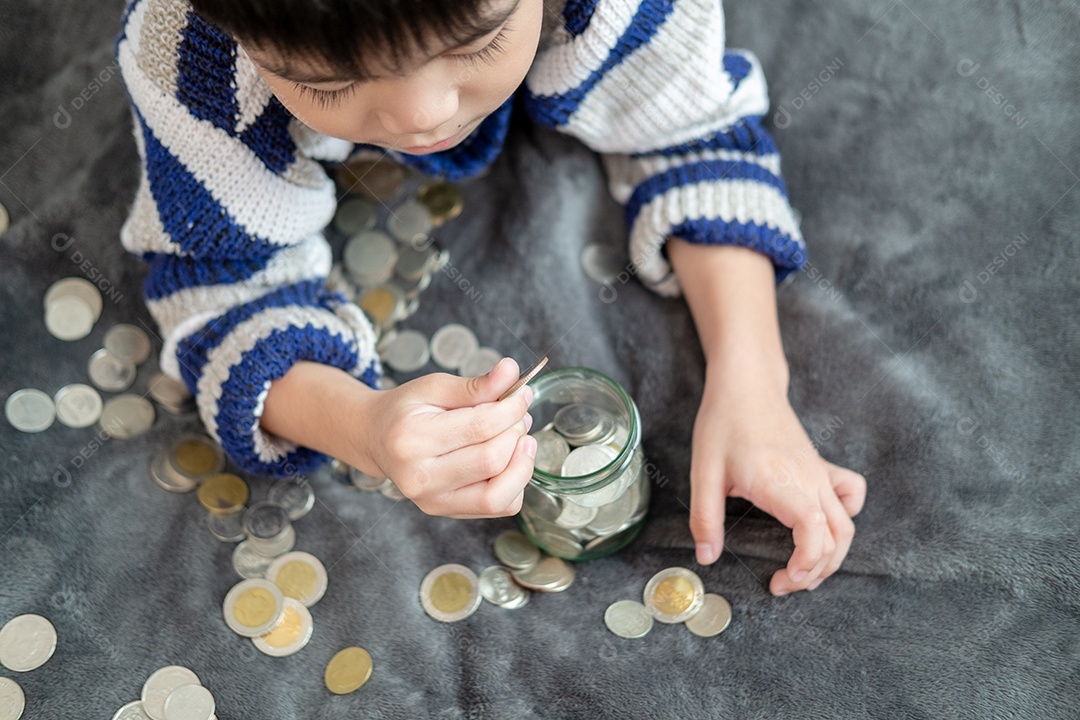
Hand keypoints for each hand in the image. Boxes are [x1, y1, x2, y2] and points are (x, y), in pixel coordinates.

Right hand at [351, 358, 536, 517]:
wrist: (376, 439)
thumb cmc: (405, 410)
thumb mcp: (434, 386)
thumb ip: (476, 384)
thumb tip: (512, 371)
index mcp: (412, 439)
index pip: (481, 426)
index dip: (512, 407)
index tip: (521, 393)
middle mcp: (420, 478)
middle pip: (492, 460)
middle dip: (517, 432)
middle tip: (518, 415)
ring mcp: (432, 501)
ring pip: (499, 495)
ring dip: (522, 464)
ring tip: (521, 439)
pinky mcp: (445, 512)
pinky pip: (497, 507)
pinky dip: (514, 484)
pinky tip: (509, 461)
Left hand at [688, 368, 865, 594]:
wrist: (746, 385)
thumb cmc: (724, 423)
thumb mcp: (704, 472)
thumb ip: (705, 518)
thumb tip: (707, 558)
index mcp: (781, 483)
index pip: (816, 531)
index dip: (808, 563)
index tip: (784, 580)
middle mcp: (809, 480)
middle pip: (837, 537)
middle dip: (815, 571)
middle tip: (783, 583)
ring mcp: (819, 474)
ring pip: (847, 523)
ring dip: (832, 554)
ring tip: (803, 571)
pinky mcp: (820, 467)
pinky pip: (850, 495)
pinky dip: (846, 517)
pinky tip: (822, 525)